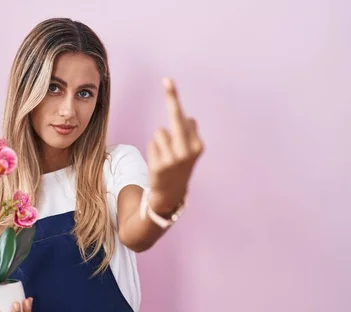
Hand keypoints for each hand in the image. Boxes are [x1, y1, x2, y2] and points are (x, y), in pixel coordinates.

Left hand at [147, 78, 203, 214]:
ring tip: (165, 155)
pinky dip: (154, 149)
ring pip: (160, 132)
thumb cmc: (179, 166)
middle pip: (177, 118)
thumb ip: (188, 133)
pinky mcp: (160, 165)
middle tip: (167, 79)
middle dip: (172, 98)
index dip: (174, 101)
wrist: (171, 194)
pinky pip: (153, 143)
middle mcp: (188, 151)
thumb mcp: (190, 151)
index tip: (167, 81)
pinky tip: (159, 162)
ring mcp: (174, 159)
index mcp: (198, 145)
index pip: (186, 117)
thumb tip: (187, 117)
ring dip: (159, 140)